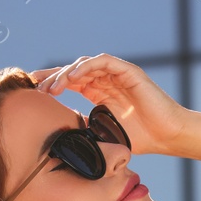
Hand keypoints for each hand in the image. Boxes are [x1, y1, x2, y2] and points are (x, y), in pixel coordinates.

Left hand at [32, 55, 200, 160]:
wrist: (167, 137)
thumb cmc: (141, 138)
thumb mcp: (104, 134)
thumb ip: (85, 128)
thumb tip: (60, 134)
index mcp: (100, 93)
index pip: (72, 82)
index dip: (52, 84)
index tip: (34, 92)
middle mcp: (107, 80)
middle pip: (74, 71)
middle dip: (53, 77)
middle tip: (36, 87)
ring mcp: (118, 74)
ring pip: (85, 64)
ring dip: (66, 73)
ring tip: (52, 87)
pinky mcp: (128, 71)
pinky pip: (103, 62)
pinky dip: (85, 67)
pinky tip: (72, 78)